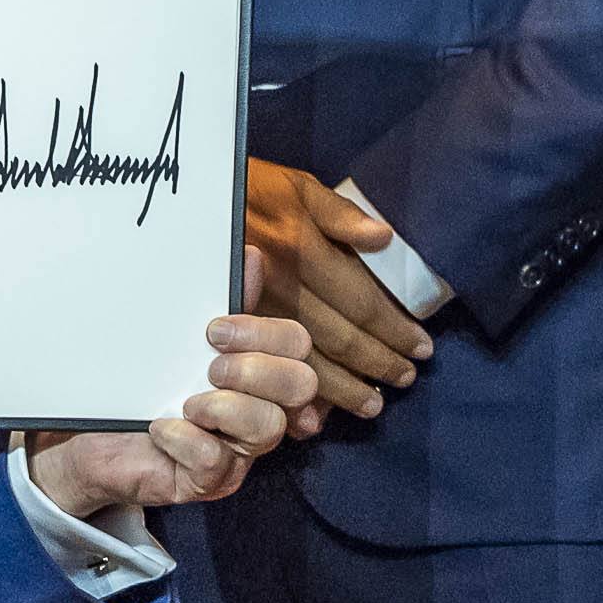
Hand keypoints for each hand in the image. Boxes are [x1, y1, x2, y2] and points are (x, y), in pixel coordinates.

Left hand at [24, 256, 320, 521]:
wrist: (82, 438)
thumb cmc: (134, 387)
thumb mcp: (171, 341)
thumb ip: (214, 304)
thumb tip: (250, 255)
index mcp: (255, 370)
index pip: (297, 345)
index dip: (266, 333)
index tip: (213, 329)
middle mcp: (257, 409)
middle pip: (301, 385)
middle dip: (257, 369)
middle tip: (209, 367)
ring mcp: (236, 450)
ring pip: (268, 427)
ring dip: (225, 407)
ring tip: (185, 402)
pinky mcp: (207, 482)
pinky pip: (216, 462)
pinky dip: (186, 440)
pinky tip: (158, 428)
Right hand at [241, 160, 430, 417]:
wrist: (181, 203)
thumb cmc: (246, 191)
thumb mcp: (295, 187)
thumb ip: (340, 214)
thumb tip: (384, 238)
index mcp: (301, 252)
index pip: (361, 303)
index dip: (394, 330)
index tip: (421, 348)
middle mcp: (278, 286)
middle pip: (338, 338)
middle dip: (376, 364)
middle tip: (403, 380)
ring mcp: (249, 309)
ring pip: (302, 359)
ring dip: (340, 389)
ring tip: (369, 406)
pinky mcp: (226, 325)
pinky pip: (261, 368)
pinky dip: (285, 396)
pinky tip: (309, 416)